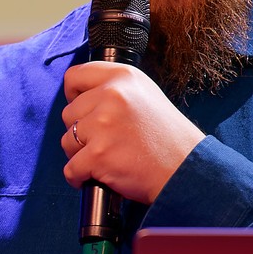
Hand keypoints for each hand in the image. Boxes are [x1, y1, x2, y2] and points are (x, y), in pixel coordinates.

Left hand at [59, 62, 205, 202]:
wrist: (185, 170)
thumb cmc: (166, 137)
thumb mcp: (144, 95)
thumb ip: (113, 89)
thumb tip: (79, 97)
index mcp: (123, 77)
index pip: (75, 76)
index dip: (74, 96)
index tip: (83, 110)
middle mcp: (112, 95)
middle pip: (68, 113)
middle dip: (81, 132)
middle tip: (106, 142)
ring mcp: (103, 125)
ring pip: (67, 141)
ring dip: (80, 155)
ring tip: (107, 158)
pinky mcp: (98, 155)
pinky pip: (70, 169)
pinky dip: (79, 177)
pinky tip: (97, 176)